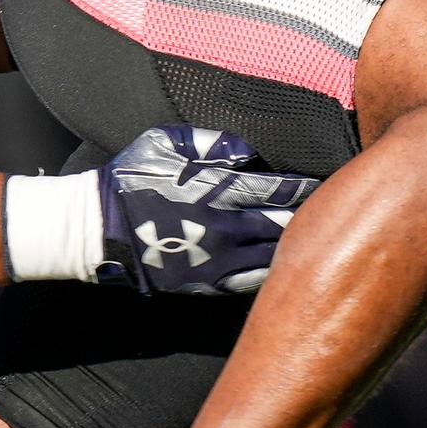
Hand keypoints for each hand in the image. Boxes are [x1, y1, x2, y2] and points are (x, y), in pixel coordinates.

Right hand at [90, 127, 318, 295]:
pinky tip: (283, 263)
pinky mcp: (206, 284)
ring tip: (312, 238)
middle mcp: (224, 229)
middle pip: (284, 225)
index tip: (322, 183)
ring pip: (273, 257)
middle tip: (330, 209)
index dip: (304, 187)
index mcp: (217, 191)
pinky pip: (252, 282)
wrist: (97, 230)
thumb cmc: (130, 179)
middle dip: (307, 216)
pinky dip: (272, 271)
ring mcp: (217, 261)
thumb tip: (248, 152)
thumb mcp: (165, 143)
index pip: (279, 190)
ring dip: (294, 246)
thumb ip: (211, 143)